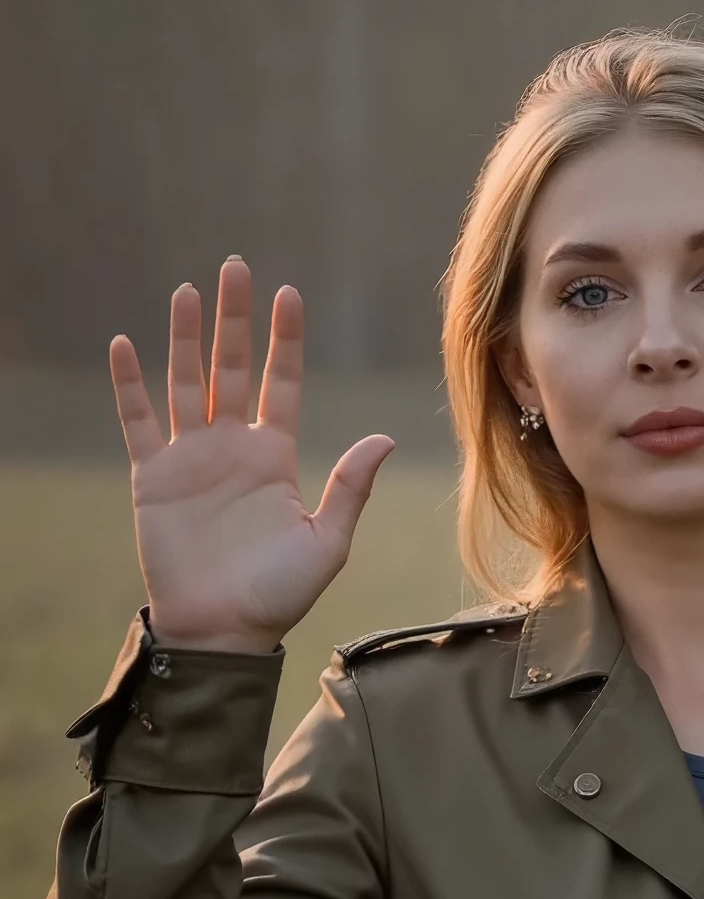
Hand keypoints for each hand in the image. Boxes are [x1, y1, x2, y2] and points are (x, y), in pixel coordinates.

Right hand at [109, 259, 393, 652]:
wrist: (224, 632)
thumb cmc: (279, 594)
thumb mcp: (326, 541)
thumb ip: (350, 487)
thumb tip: (384, 436)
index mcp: (277, 458)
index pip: (282, 385)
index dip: (284, 341)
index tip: (288, 295)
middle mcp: (233, 449)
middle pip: (233, 369)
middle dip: (235, 320)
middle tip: (235, 267)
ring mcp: (192, 459)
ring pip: (186, 382)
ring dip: (184, 337)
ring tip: (186, 291)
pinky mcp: (154, 477)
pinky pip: (138, 422)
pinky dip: (129, 385)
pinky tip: (124, 344)